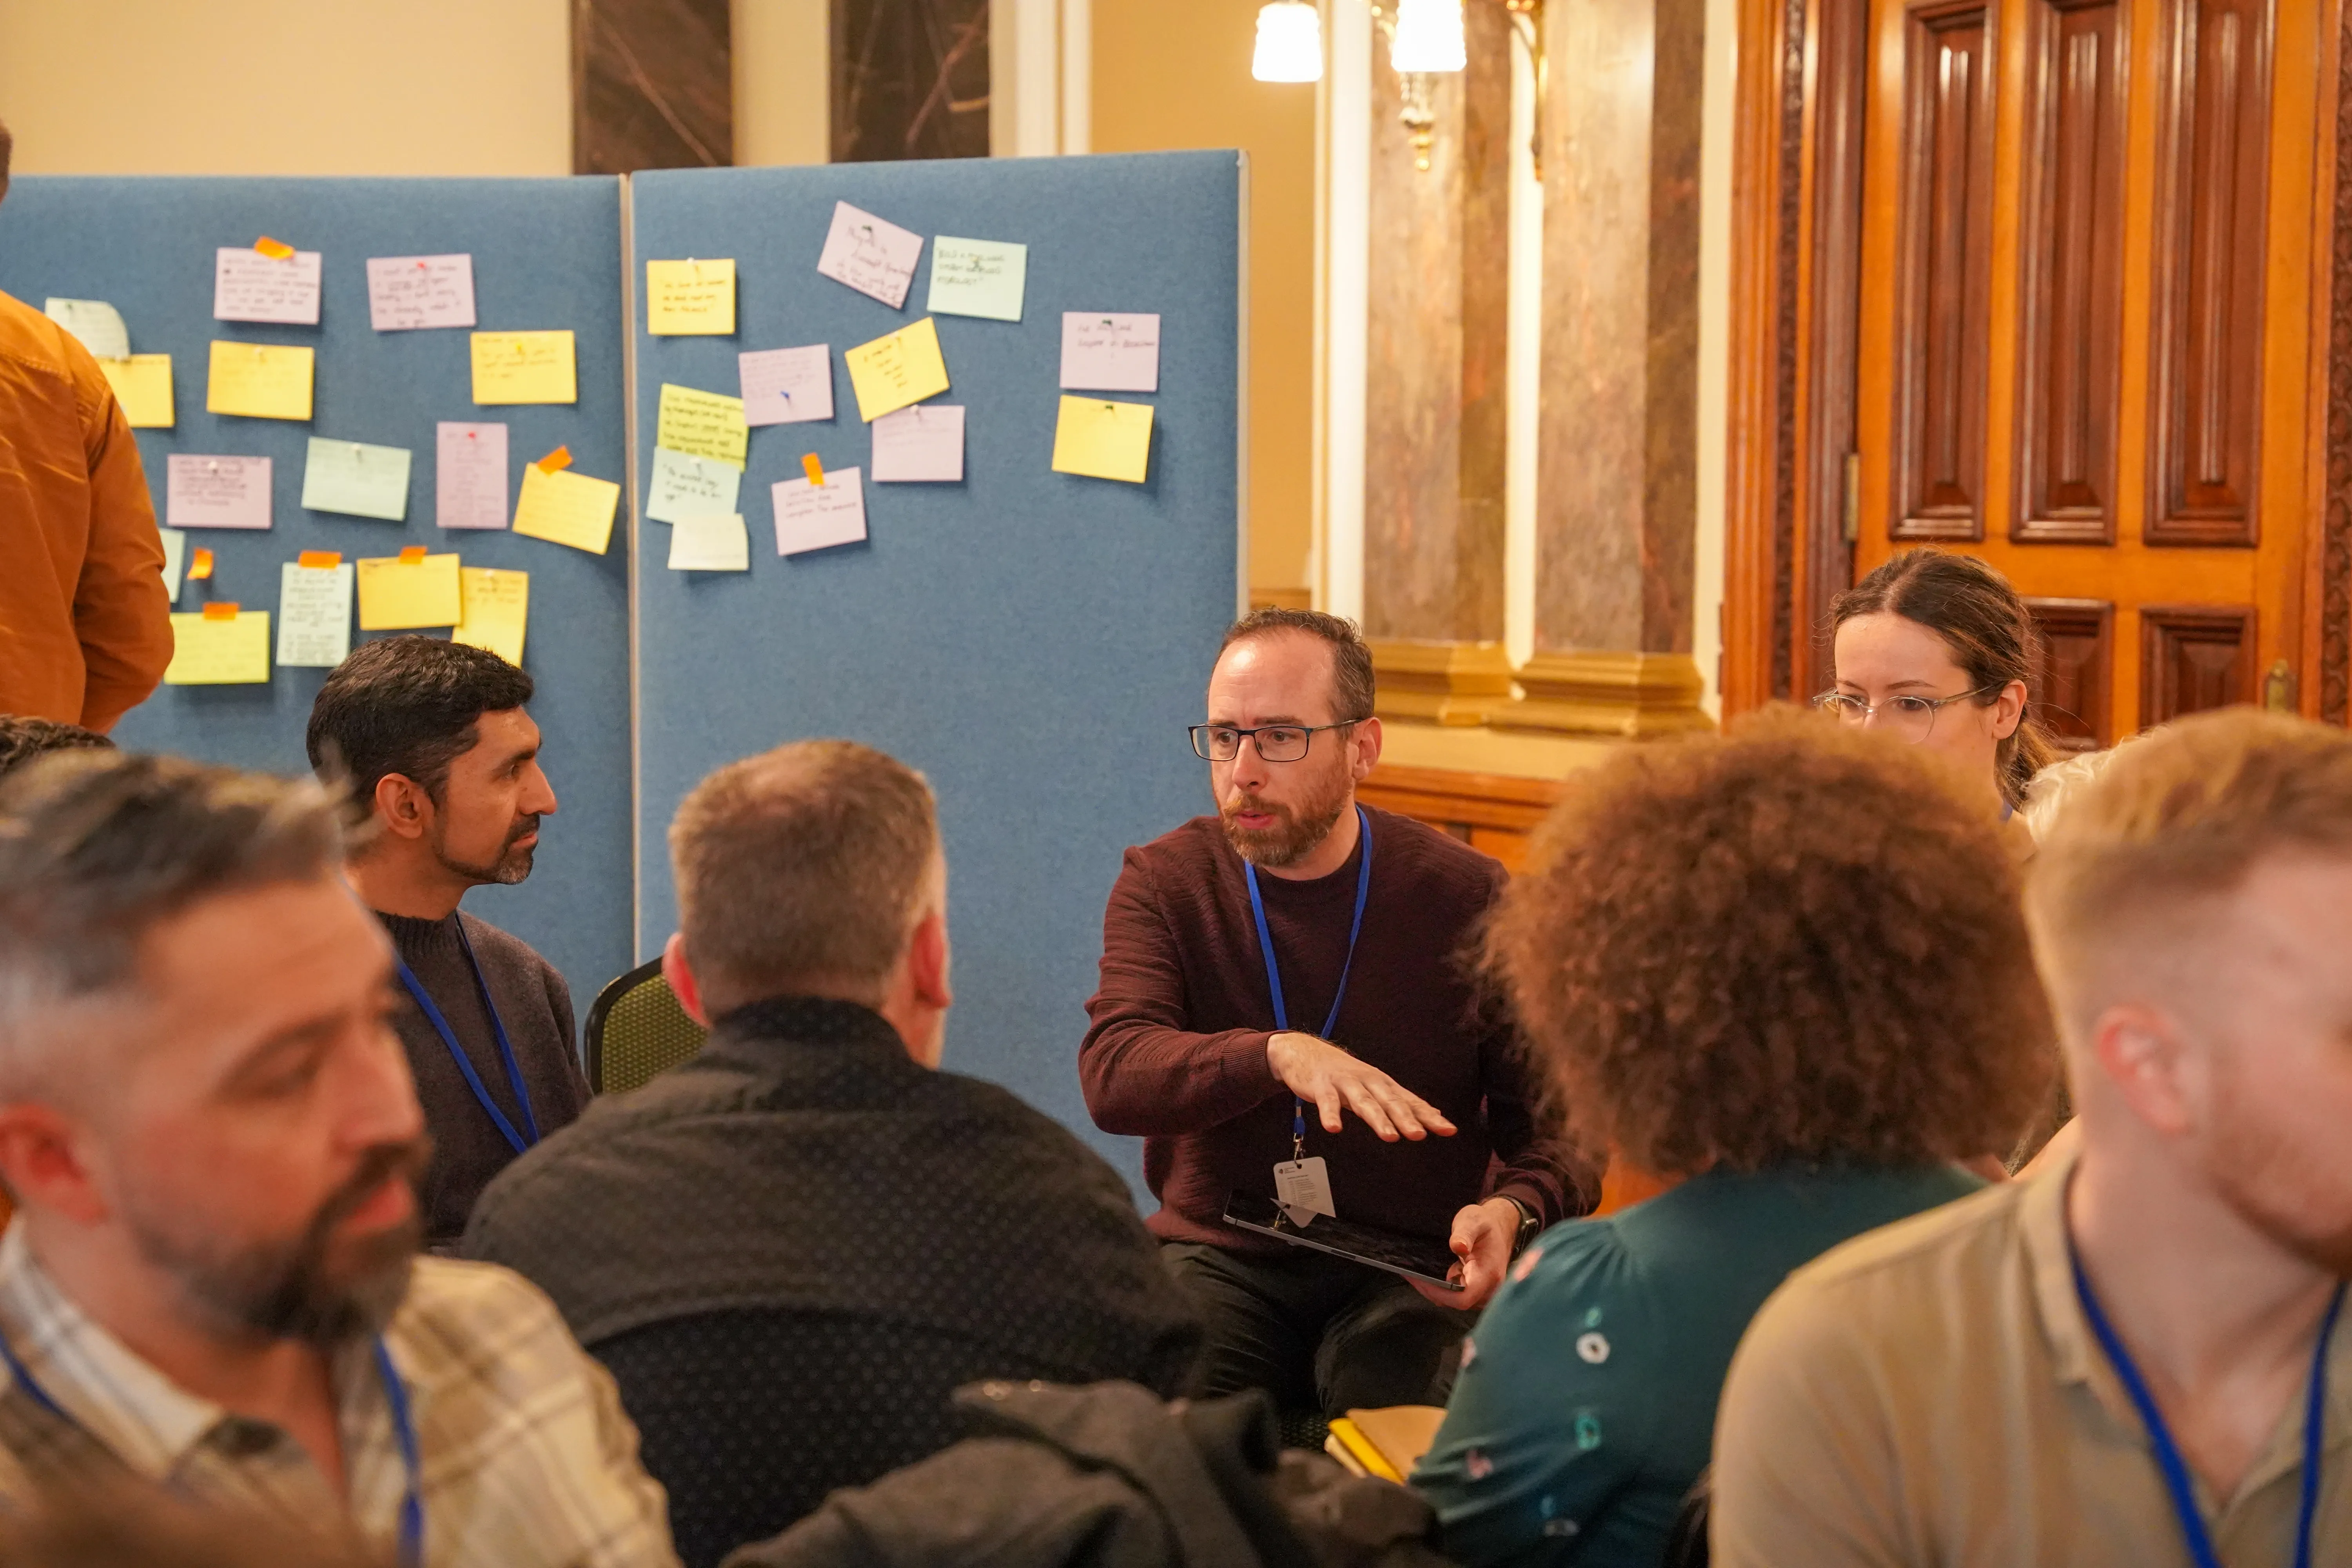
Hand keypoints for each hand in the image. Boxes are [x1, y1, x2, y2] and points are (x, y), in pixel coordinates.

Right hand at [1266, 1031, 1456, 1142]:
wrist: (1305, 1052)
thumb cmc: (1343, 1073)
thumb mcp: (1375, 1086)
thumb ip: (1401, 1101)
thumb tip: (1432, 1113)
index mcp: (1383, 1084)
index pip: (1410, 1101)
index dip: (1429, 1116)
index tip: (1448, 1130)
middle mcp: (1368, 1081)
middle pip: (1390, 1101)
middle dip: (1406, 1118)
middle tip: (1420, 1135)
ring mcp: (1345, 1083)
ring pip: (1364, 1102)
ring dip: (1377, 1119)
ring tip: (1389, 1137)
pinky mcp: (1322, 1086)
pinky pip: (1327, 1102)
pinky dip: (1331, 1114)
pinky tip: (1334, 1128)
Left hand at [1409, 1197, 1521, 1308]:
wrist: (1500, 1229)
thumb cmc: (1485, 1224)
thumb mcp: (1473, 1220)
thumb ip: (1465, 1233)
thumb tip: (1458, 1246)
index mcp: (1488, 1273)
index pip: (1464, 1298)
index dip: (1441, 1294)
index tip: (1421, 1279)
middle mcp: (1490, 1289)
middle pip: (1456, 1303)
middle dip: (1432, 1291)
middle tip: (1411, 1274)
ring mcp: (1484, 1293)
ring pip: (1455, 1303)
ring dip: (1435, 1291)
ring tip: (1415, 1274)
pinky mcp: (1478, 1293)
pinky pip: (1457, 1298)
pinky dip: (1441, 1290)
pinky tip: (1428, 1277)